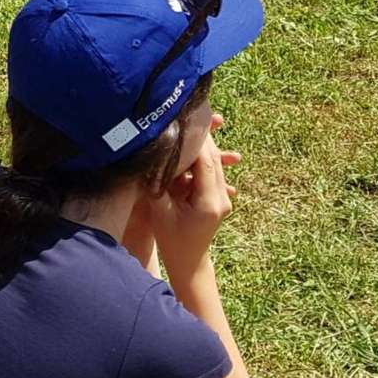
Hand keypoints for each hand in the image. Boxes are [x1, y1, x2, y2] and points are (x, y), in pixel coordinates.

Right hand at [148, 118, 233, 279]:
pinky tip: (192, 143)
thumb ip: (158, 183)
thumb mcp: (159, 210)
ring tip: (192, 123)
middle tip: (188, 114)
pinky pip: (212, 172)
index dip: (194, 140)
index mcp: (209, 202)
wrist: (188, 263)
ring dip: (203, 145)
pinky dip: (202, 157)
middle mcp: (222, 199)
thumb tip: (153, 154)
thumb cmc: (170, 239)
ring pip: (214, 164)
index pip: (205, 162)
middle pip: (213, 160)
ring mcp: (223, 199)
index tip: (182, 120)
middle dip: (201, 137)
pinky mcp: (219, 197)